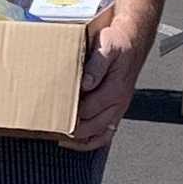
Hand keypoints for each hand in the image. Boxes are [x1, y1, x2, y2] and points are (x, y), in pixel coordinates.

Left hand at [64, 20, 146, 152]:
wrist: (133, 41)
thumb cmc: (118, 42)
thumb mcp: (108, 46)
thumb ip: (97, 65)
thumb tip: (85, 83)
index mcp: (115, 89)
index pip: (87, 110)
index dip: (68, 113)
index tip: (51, 112)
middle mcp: (118, 103)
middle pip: (91, 127)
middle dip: (70, 130)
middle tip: (49, 128)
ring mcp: (117, 109)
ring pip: (98, 135)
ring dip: (78, 140)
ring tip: (59, 138)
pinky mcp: (115, 111)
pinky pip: (105, 135)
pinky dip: (90, 142)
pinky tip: (74, 141)